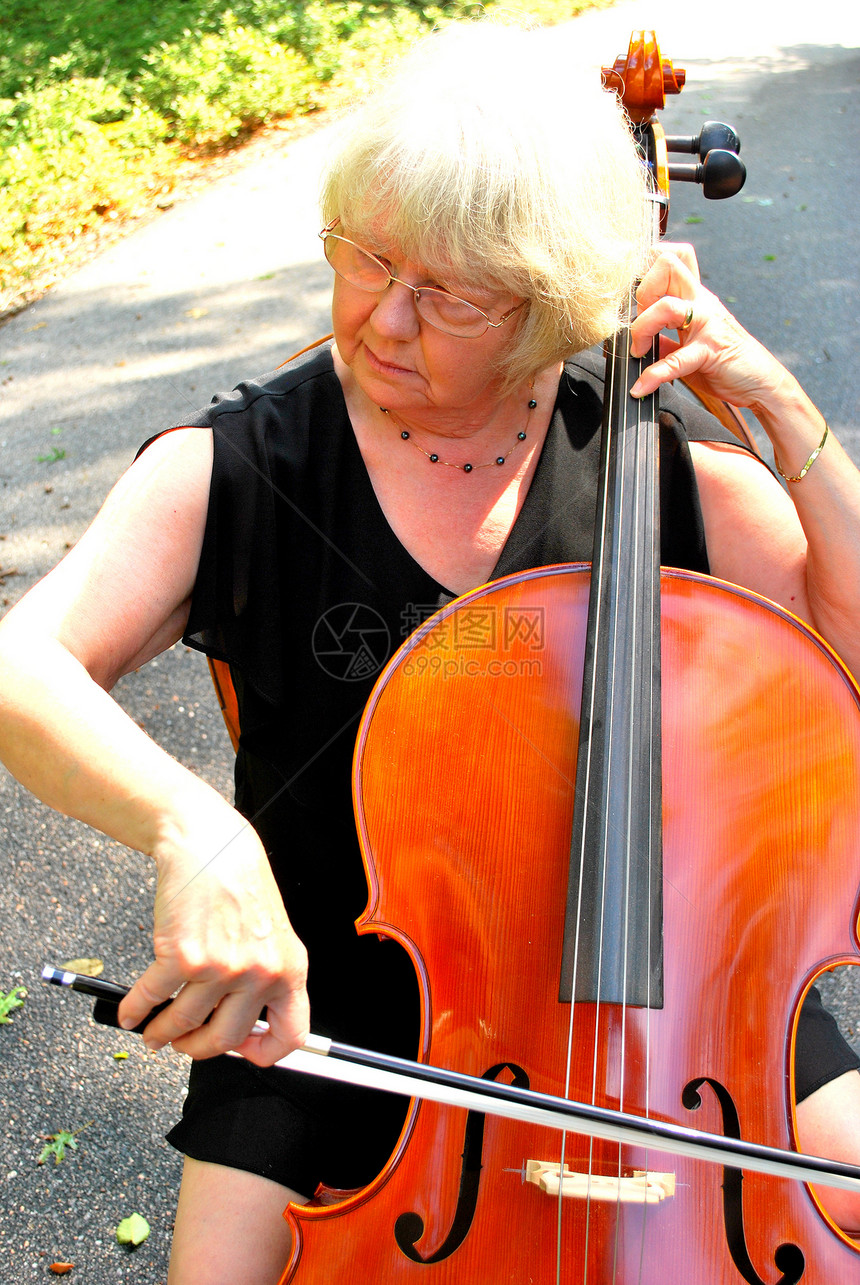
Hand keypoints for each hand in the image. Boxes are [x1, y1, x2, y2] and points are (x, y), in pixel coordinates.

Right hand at [117, 795, 308, 1065]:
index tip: (244, 1053)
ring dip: (161, 1033)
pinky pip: (152, 999)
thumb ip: (265, 975)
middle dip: (196, 1049)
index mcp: (289, 969)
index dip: (265, 1053)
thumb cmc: (239, 882)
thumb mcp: (271, 932)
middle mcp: (259, 973)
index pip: (290, 1034)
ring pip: (184, 1024)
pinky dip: (135, 1010)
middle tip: (182, 1044)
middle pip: (226, 1039)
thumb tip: (245, 1022)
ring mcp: (221, 969)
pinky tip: (131, 1011)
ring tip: (152, 1030)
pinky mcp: (182, 958)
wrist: (210, 845)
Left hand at [628, 243, 787, 412]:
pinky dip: (653, 376)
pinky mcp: (710, 351)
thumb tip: (639, 342)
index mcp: (695, 297)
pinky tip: (642, 388)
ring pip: (667, 306)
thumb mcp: (690, 345)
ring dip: (642, 329)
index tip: (636, 298)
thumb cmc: (726, 362)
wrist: (761, 383)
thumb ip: (665, 339)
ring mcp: (707, 324)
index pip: (672, 258)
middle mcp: (701, 302)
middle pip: (667, 265)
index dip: (647, 268)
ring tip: (638, 352)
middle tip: (639, 323)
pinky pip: (675, 360)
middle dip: (642, 290)